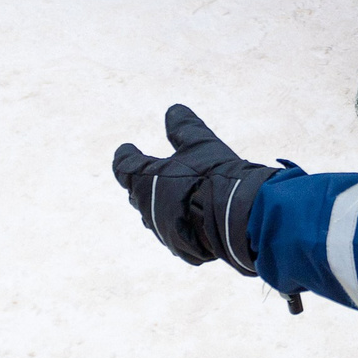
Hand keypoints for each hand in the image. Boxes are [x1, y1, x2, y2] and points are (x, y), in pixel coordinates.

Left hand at [110, 104, 277, 274]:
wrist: (234, 218)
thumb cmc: (212, 175)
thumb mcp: (200, 143)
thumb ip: (184, 127)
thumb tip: (173, 109)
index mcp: (142, 178)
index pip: (124, 165)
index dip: (126, 155)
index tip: (127, 148)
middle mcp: (146, 207)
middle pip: (137, 193)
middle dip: (143, 183)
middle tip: (151, 173)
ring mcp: (161, 230)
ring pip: (155, 215)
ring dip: (162, 205)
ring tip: (176, 197)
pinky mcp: (179, 247)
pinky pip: (175, 232)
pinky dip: (180, 222)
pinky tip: (193, 218)